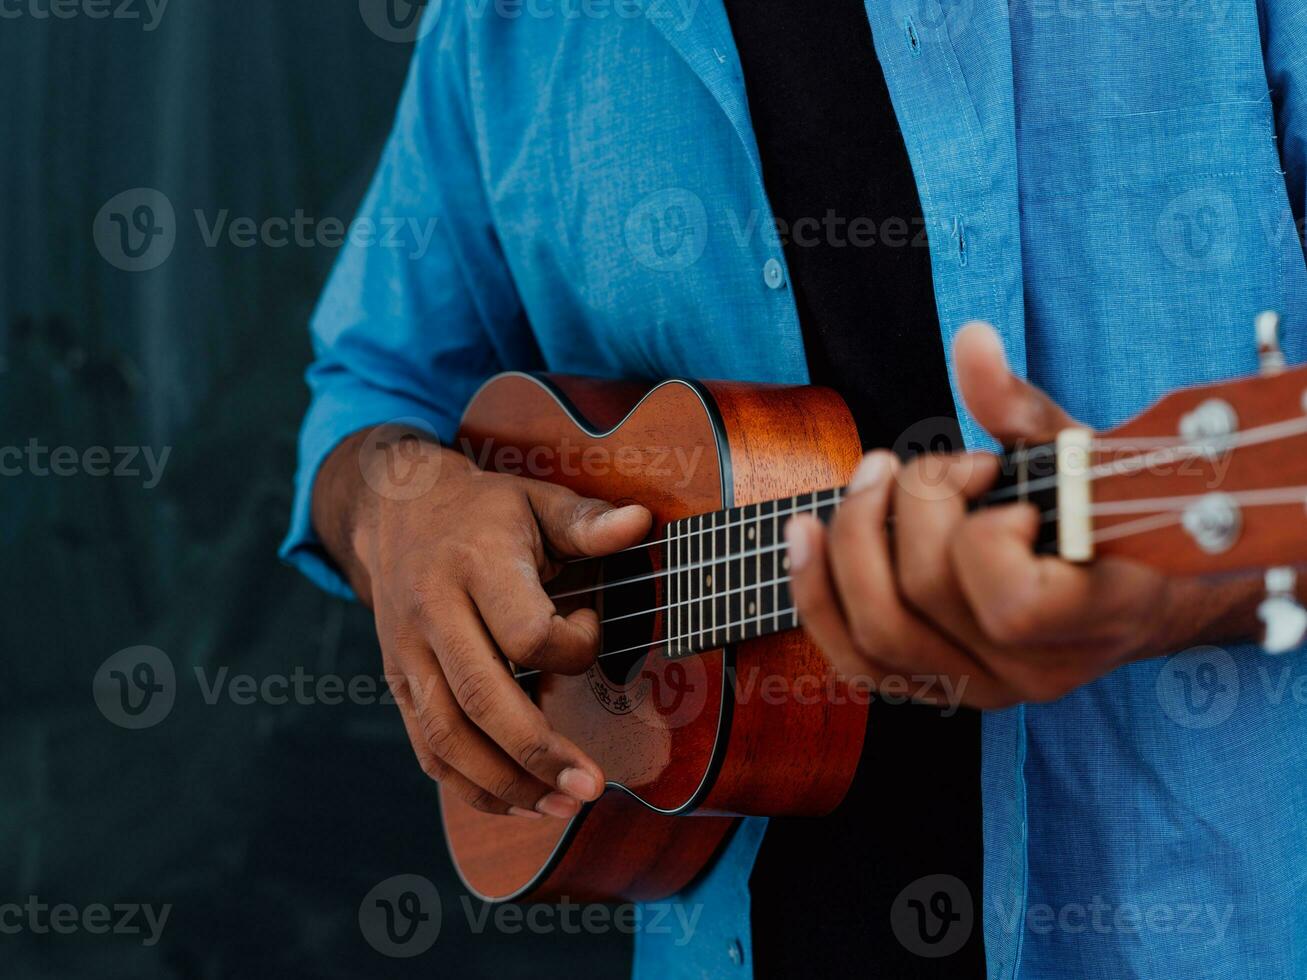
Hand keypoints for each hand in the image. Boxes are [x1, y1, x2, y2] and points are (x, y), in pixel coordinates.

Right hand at [313, 430, 650, 816]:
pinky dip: (469, 786)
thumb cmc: (483, 509)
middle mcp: (434, 614)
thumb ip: (587, 522)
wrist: (395, 505)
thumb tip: (640, 523)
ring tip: (561, 807)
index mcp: (475, 566)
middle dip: (540, 753)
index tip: (594, 624)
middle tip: (592, 787)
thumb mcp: (536, 500)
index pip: (526, 633)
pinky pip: (426, 749)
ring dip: (506, 784)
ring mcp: (408, 653)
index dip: (575, 646)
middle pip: (481, 700)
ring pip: (447, 737)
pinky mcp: (398, 680)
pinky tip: (518, 803)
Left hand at [786, 322, 1258, 709]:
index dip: (985, 537)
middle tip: (937, 462)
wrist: (1131, 590)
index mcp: (1098, 614)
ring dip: (856, 536)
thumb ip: (1022, 408)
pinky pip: (855, 662)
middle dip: (913, 504)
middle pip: (927, 596)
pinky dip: (817, 593)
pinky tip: (806, 532)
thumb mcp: (1079, 455)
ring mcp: (985, 690)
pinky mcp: (940, 690)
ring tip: (875, 478)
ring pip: (879, 632)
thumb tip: (970, 341)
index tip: (998, 484)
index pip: (1014, 606)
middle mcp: (1036, 670)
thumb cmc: (1108, 514)